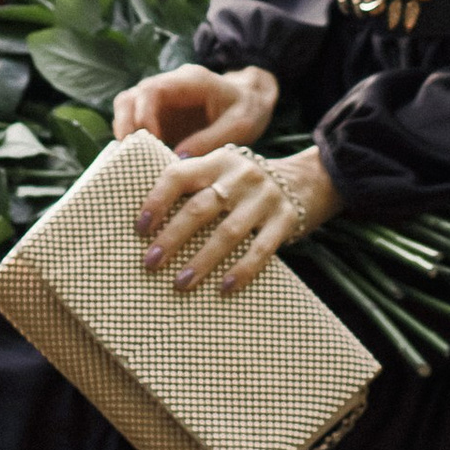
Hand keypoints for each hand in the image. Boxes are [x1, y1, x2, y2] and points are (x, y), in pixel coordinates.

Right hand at [111, 61, 277, 153]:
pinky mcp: (159, 118)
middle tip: (132, 153)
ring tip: (132, 159)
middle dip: (125, 125)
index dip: (144, 115)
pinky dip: (132, 141)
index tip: (153, 141)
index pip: (152, 90)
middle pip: (130, 97)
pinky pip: (135, 125)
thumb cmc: (248, 109)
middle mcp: (169, 87)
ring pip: (126, 108)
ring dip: (125, 132)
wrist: (251, 102)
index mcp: (189, 81)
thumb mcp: (240, 125)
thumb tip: (178, 159)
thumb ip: (211, 140)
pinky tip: (139, 162)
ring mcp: (161, 102)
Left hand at [136, 141, 342, 295]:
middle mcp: (240, 175)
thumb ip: (193, 182)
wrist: (309, 179)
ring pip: (228, 232)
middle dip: (172, 237)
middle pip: (200, 208)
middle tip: (150, 263)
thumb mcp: (223, 170)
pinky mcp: (286, 219)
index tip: (139, 229)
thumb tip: (146, 217)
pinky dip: (242, 270)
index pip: (179, 176)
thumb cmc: (248, 184)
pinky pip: (261, 249)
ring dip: (201, 261)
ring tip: (180, 283)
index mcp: (217, 162)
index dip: (156, 200)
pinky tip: (224, 288)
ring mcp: (265, 197)